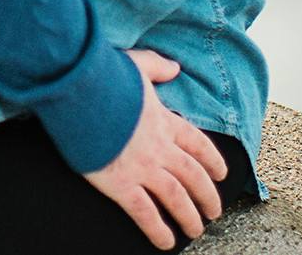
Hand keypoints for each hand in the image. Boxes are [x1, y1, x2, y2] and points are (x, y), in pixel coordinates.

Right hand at [84, 49, 228, 248]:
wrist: (79, 92)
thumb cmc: (104, 76)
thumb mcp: (136, 64)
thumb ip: (157, 66)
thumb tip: (175, 67)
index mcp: (164, 120)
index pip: (198, 145)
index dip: (213, 161)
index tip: (222, 174)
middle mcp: (160, 147)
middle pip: (193, 176)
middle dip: (207, 196)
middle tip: (214, 211)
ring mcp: (142, 168)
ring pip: (176, 198)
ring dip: (189, 217)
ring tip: (196, 230)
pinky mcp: (121, 184)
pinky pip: (145, 213)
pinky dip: (157, 230)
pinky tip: (166, 242)